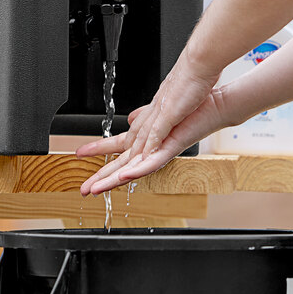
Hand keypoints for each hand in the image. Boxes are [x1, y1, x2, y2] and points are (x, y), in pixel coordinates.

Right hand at [77, 86, 227, 194]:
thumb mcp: (159, 110)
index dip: (97, 150)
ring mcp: (162, 148)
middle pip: (121, 164)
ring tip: (97, 190)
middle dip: (101, 177)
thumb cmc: (190, 105)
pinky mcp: (173, 147)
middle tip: (84, 189)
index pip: (116, 146)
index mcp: (146, 136)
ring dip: (114, 180)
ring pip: (133, 169)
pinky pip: (154, 161)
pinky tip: (125, 176)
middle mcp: (152, 146)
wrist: (213, 103)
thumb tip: (130, 118)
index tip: (78, 154)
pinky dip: (138, 169)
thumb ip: (143, 118)